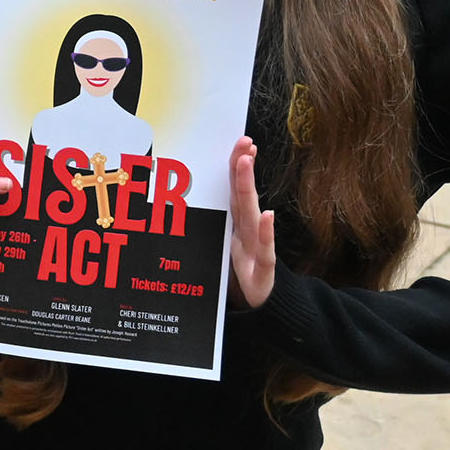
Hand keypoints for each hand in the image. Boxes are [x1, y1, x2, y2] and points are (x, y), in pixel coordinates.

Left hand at [227, 136, 274, 308]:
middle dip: (242, 168)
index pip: (236, 190)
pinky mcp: (263, 271)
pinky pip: (265, 250)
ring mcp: (256, 249)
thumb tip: (181, 205)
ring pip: (251, 215)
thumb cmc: (238, 274)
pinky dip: (266, 233)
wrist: (258, 307)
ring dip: (248, 188)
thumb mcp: (220, 248)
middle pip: (244, 195)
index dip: (237, 167)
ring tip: (247, 162)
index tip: (240, 143)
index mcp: (238, 226)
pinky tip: (268, 216)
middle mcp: (248, 232)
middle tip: (244, 142)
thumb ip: (212, 226)